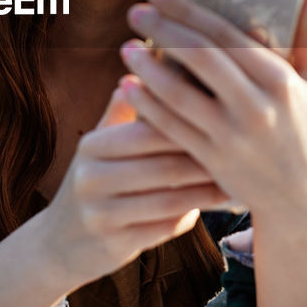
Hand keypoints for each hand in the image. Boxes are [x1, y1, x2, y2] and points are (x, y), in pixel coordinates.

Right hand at [39, 87, 230, 287]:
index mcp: (93, 145)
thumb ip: (123, 111)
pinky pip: (163, 227)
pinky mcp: (113, 243)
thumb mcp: (98, 147)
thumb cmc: (94, 184)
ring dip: (208, 193)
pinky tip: (214, 208)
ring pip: (169, 199)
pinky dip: (192, 216)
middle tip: (247, 153)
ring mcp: (100, 213)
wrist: (58, 244)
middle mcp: (91, 176)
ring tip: (239, 183)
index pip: (151, 129)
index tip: (228, 118)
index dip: (192, 123)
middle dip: (208, 160)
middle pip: (164, 164)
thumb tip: (145, 61)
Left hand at [118, 0, 306, 220]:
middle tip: (136, 11)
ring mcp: (233, 136)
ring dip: (147, 68)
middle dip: (163, 30)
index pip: (227, 35)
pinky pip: (172, 128)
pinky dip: (147, 106)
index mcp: (280, 80)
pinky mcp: (213, 160)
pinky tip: (127, 87)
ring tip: (126, 47)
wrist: (301, 199)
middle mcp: (257, 107)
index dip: (190, 10)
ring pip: (179, 94)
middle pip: (200, 58)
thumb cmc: (306, 128)